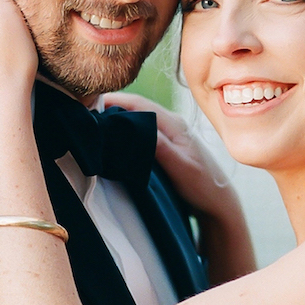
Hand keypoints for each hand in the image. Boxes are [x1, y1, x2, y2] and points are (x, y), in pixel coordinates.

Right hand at [100, 93, 233, 218]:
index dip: (112, 101)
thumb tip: (134, 126)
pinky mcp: (168, 143)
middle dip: (111, 108)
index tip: (88, 105)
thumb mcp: (180, 167)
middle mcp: (172, 123)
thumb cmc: (203, 186)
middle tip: (85, 115)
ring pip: (138, 118)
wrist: (219, 203)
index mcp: (174, 123)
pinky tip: (115, 139)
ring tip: (95, 125)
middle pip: (135, 107)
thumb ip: (159, 146)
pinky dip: (127, 130)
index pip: (137, 103)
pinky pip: (142, 130)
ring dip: (118, 119)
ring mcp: (170, 132)